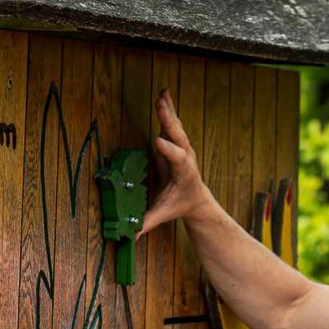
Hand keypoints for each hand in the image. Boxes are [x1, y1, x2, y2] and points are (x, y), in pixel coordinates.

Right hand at [139, 89, 209, 237]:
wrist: (196, 198)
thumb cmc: (179, 204)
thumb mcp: (164, 214)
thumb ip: (148, 222)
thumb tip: (131, 236)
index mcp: (183, 174)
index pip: (178, 160)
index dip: (169, 151)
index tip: (158, 141)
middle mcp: (186, 157)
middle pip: (178, 137)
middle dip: (170, 123)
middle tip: (161, 108)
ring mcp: (183, 147)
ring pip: (176, 126)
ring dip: (169, 110)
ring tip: (162, 95)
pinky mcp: (177, 140)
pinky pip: (172, 122)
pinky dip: (168, 107)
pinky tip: (164, 92)